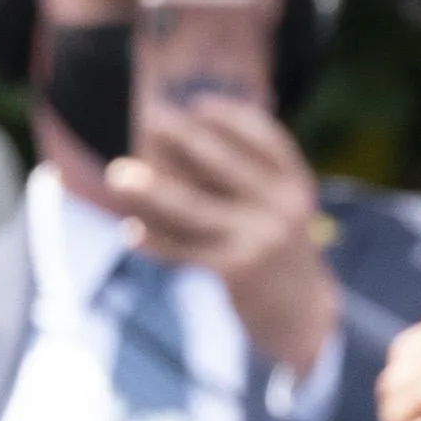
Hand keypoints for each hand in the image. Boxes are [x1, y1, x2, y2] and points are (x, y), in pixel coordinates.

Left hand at [104, 88, 335, 377]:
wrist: (302, 316)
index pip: (266, 138)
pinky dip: (155, 241)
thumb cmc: (278, 252)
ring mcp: (260, 240)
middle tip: (147, 118)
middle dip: (181, 138)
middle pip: (223, 163)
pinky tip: (131, 231)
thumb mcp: (278, 210)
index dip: (232, 117)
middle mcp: (282, 208)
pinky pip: (184, 250)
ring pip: (192, 207)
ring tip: (118, 173)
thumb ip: (249, 179)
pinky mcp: (237, 271)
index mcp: (297, 185)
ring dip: (150, 188)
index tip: (198, 104)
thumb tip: (188, 137)